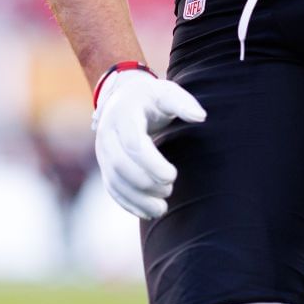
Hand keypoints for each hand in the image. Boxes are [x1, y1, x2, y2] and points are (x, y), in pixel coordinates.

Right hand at [91, 67, 205, 219]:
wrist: (123, 97)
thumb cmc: (150, 97)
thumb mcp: (166, 92)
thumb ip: (183, 103)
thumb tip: (201, 117)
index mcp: (123, 114)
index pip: (133, 144)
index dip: (152, 164)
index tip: (172, 175)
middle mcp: (107, 133)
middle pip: (120, 165)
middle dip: (145, 183)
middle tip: (169, 190)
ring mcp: (102, 151)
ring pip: (114, 181)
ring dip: (137, 198)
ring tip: (162, 208)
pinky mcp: (105, 165)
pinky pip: (112, 187)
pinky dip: (128, 203)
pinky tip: (147, 212)